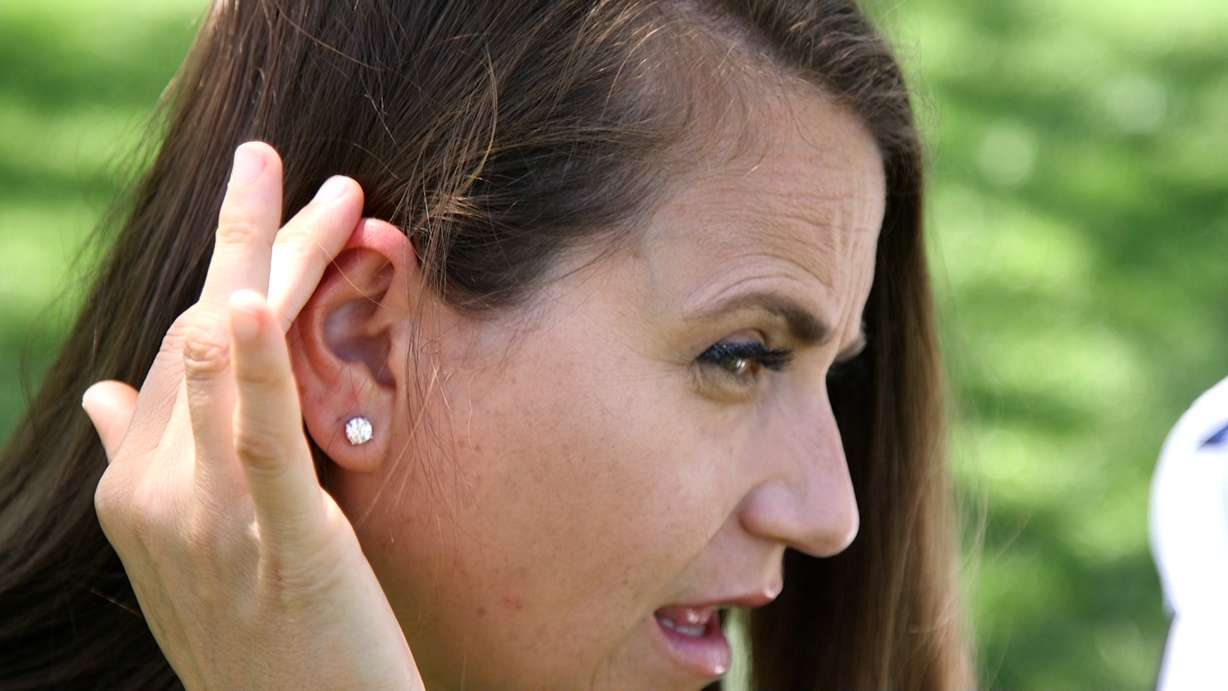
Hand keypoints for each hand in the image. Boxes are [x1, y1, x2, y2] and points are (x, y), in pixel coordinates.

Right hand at [82, 141, 424, 690]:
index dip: (227, 271)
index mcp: (137, 489)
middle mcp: (156, 495)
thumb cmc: (257, 643)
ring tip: (322, 189)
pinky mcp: (280, 543)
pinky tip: (250, 300)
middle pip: (200, 334)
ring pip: (228, 362)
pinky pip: (259, 442)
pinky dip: (250, 366)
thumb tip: (105, 393)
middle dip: (247, 238)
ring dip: (272, 263)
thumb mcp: (181, 552)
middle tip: (271, 156)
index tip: (270, 210)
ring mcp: (210, 519)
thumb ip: (144, 466)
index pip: (179, 350)